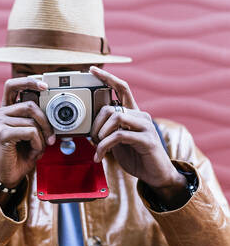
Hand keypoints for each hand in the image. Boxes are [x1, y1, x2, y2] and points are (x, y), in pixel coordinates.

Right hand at [0, 77, 55, 188]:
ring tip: (39, 147)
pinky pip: (30, 131)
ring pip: (32, 120)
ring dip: (42, 136)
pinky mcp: (1, 134)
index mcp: (5, 111)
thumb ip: (36, 120)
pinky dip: (37, 143)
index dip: (29, 81)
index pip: (12, 85)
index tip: (45, 85)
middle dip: (46, 121)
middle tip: (52, 136)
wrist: (9, 176)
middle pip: (29, 105)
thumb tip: (52, 110)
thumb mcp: (31, 134)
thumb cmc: (21, 156)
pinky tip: (34, 151)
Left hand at [89, 66, 186, 203]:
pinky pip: (119, 135)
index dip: (107, 77)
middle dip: (96, 123)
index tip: (93, 70)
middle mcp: (141, 116)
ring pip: (115, 117)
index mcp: (133, 114)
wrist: (156, 175)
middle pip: (111, 107)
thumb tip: (89, 131)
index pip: (121, 88)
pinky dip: (104, 146)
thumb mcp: (117, 142)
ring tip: (98, 147)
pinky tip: (100, 155)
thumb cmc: (136, 157)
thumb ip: (107, 132)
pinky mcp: (147, 139)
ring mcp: (146, 126)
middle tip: (93, 138)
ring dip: (100, 134)